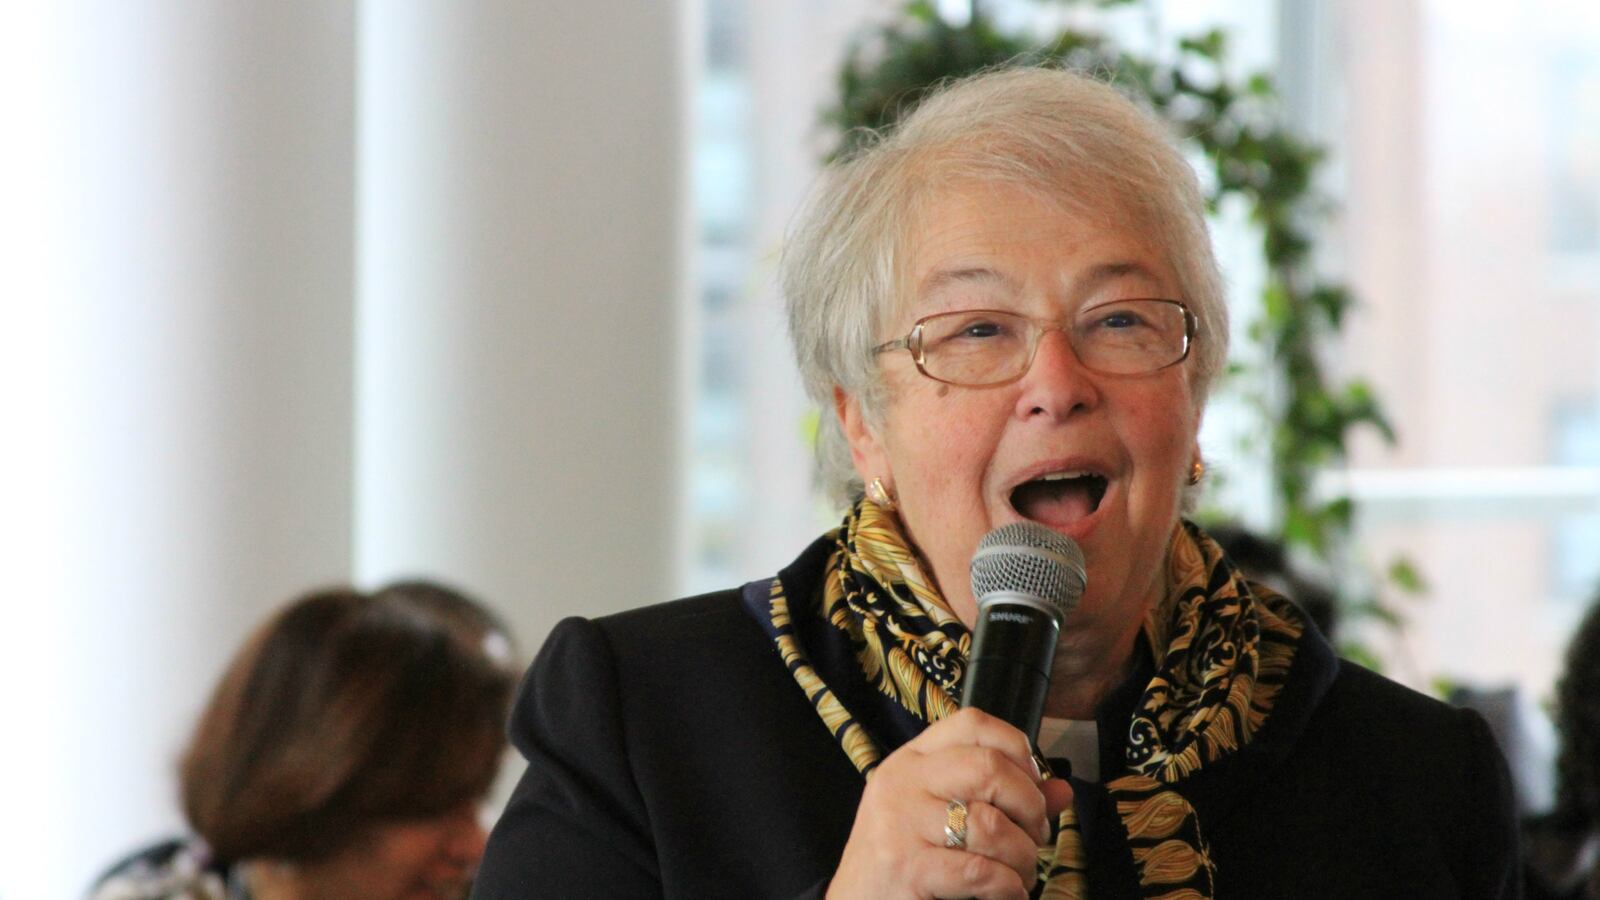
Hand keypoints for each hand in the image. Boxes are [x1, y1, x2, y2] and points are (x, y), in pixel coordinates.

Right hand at [826, 707, 1073, 899]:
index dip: (1017, 747)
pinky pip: (978, 871)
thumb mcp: (940, 815)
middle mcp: (902, 782)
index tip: (1030, 784)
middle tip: (1035, 836)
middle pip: (989, 767)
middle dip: (1029, 806)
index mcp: (911, 760)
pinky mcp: (906, 868)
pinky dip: (1007, 887)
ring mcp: (901, 823)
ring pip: (990, 825)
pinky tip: (1007, 893)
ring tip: (1021, 873)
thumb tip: (1061, 791)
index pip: (972, 723)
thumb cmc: (903, 857)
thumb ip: (998, 799)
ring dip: (1023, 856)